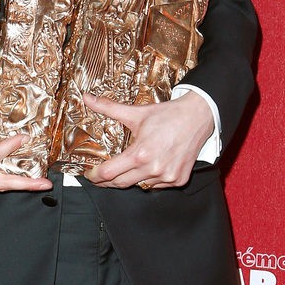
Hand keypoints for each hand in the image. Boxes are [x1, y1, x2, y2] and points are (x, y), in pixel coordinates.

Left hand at [82, 92, 214, 188]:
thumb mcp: (136, 112)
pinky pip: (156, 186)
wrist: (198, 117)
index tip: (90, 174)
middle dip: (107, 181)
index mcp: (140, 154)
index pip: (108, 173)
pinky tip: (148, 168)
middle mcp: (153, 169)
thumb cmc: (167, 115)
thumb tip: (87, 98)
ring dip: (130, 179)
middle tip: (100, 176)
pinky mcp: (178, 180)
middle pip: (120, 183)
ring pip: (139, 185)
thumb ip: (108, 108)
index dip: (95, 176)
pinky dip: (149, 179)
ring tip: (126, 169)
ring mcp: (167, 177)